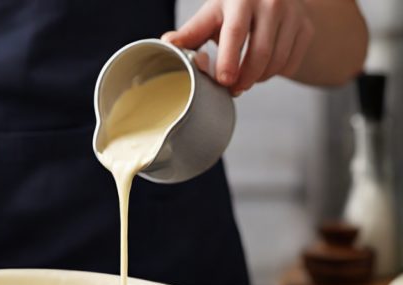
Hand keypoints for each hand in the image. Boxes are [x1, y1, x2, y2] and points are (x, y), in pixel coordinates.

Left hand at [162, 0, 314, 94]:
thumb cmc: (233, 10)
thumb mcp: (211, 16)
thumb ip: (190, 33)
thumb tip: (166, 43)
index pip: (236, 33)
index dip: (230, 60)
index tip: (224, 81)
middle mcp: (270, 2)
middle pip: (260, 53)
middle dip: (244, 78)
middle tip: (232, 89)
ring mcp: (293, 14)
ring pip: (276, 61)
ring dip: (258, 79)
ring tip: (244, 80)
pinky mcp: (306, 27)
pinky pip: (290, 63)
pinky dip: (274, 74)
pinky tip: (262, 69)